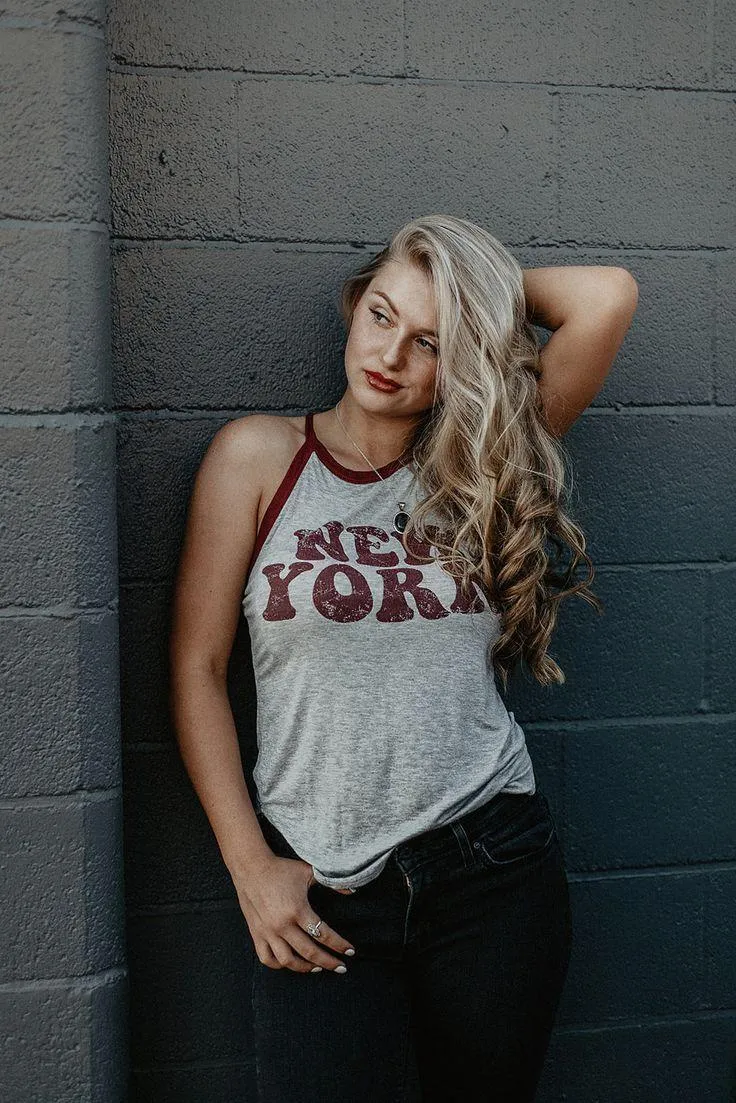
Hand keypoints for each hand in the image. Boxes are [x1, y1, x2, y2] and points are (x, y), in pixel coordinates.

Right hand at [233, 853, 356, 973]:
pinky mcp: (256, 934)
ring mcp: (267, 932)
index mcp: (297, 910)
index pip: (323, 934)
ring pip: (288, 961)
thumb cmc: (281, 869)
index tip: (350, 952)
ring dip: (305, 968)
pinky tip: (290, 963)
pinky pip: (267, 958)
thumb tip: (353, 891)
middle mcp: (282, 925)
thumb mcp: (308, 872)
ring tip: (317, 968)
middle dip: (328, 962)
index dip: (339, 945)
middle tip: (341, 968)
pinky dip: (279, 965)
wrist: (251, 867)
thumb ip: (331, 883)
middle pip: (309, 952)